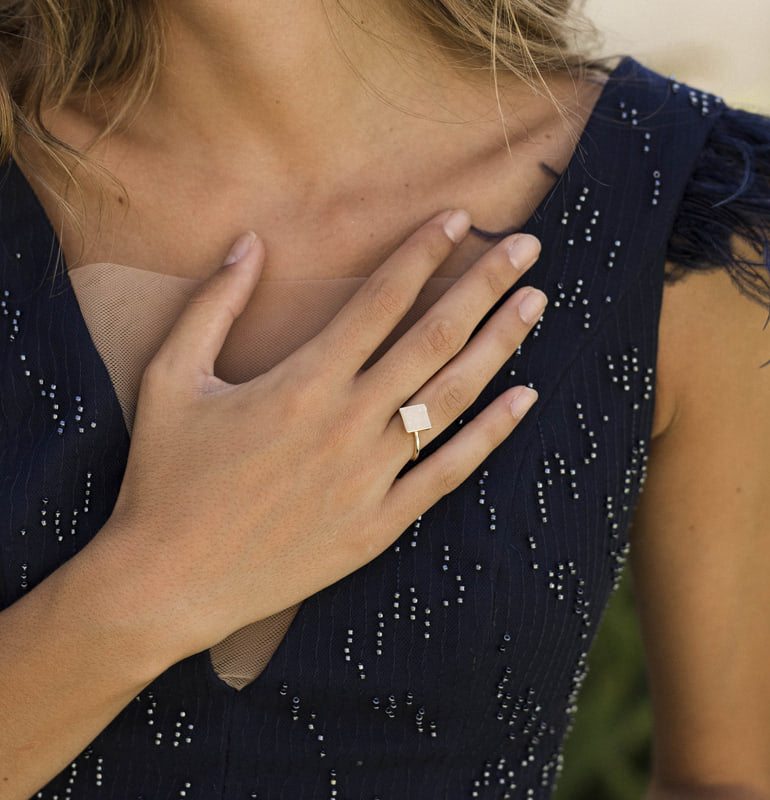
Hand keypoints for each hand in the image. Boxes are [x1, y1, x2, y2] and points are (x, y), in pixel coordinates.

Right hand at [101, 210, 546, 660]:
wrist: (168, 581)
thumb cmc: (164, 477)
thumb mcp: (170, 378)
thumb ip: (213, 305)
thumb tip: (249, 242)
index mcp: (301, 383)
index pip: (380, 300)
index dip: (423, 252)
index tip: (458, 218)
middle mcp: (347, 423)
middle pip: (432, 339)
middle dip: (484, 285)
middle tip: (526, 245)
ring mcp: (370, 477)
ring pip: (451, 399)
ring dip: (498, 345)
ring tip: (536, 303)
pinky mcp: (380, 524)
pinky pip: (449, 472)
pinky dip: (492, 434)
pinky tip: (526, 398)